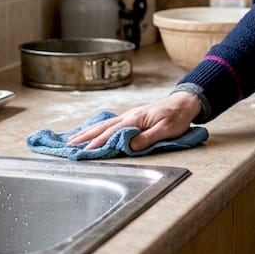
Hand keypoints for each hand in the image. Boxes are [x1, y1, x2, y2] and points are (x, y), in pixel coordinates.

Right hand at [67, 91, 202, 152]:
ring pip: (104, 124)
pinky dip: (98, 127)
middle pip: (103, 127)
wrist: (184, 102)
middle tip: (70, 146)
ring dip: (88, 132)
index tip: (85, 151)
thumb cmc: (178, 116)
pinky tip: (92, 131)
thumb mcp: (167, 130)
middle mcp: (129, 116)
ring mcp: (129, 116)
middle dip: (85, 137)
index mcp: (135, 119)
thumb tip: (128, 146)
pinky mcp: (132, 117)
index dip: (98, 143)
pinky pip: (110, 123)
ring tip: (74, 139)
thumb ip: (147, 138)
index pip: (112, 133)